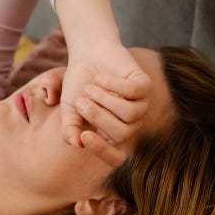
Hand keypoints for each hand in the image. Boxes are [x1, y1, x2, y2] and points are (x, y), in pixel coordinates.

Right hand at [60, 40, 150, 167]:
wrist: (87, 56)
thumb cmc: (78, 84)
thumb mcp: (69, 109)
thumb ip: (70, 128)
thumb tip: (76, 144)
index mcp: (112, 135)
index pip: (116, 158)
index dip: (102, 151)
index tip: (85, 137)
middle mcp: (131, 124)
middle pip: (122, 134)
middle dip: (97, 117)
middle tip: (80, 101)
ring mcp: (141, 105)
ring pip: (129, 114)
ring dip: (103, 99)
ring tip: (90, 87)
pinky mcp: (145, 86)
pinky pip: (132, 92)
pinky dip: (111, 84)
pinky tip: (101, 77)